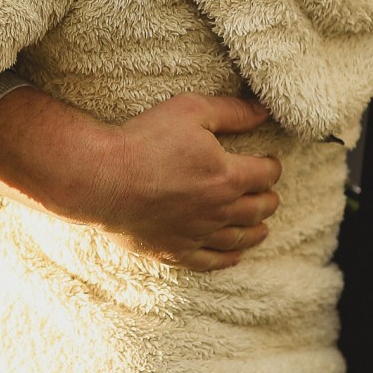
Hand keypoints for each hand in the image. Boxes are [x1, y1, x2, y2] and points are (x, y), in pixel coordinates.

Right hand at [0, 89, 281, 271]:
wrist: (101, 179)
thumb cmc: (144, 140)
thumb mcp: (191, 110)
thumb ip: (233, 112)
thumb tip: (264, 112)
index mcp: (228, 175)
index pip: (267, 174)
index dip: (272, 165)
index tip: (268, 161)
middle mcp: (219, 210)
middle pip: (259, 208)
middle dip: (268, 198)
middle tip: (268, 192)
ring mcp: (197, 234)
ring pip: (241, 238)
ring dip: (256, 230)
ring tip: (263, 226)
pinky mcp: (175, 251)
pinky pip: (211, 261)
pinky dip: (228, 258)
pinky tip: (235, 254)